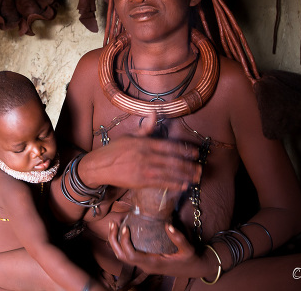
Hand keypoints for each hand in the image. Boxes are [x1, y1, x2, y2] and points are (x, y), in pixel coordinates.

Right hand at [80, 114, 200, 191]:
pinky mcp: (140, 181)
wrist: (100, 166)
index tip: (195, 153)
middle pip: (172, 161)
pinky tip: (183, 185)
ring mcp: (144, 169)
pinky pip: (161, 183)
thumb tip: (155, 113)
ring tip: (196, 178)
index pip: (169, 146)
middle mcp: (146, 155)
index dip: (184, 150)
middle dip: (188, 165)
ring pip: (169, 173)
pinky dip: (174, 184)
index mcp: (144, 143)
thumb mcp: (130, 136)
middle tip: (200, 169)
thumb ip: (145, 128)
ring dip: (185, 176)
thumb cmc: (115, 150)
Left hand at [107, 221, 212, 278]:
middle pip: (122, 256)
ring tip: (114, 225)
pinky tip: (123, 230)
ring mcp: (144, 264)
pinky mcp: (145, 261)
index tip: (125, 228)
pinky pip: (129, 253)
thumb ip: (178, 238)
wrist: (194, 269)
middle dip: (114, 241)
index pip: (132, 256)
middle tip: (113, 224)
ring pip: (123, 256)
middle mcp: (146, 266)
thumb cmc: (190, 259)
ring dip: (116, 242)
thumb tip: (168, 225)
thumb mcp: (188, 249)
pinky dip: (122, 243)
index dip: (125, 243)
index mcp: (153, 264)